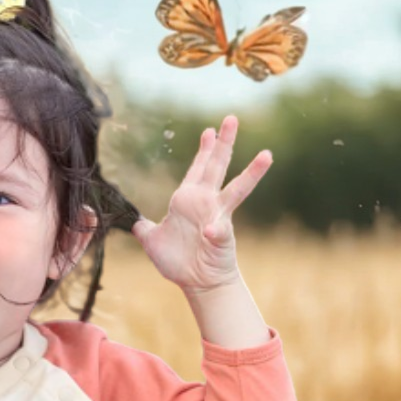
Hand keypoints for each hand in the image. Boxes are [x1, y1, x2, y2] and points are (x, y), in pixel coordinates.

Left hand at [131, 115, 270, 292]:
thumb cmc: (178, 262)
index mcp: (187, 200)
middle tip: (231, 118)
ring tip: (266, 154)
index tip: (208, 130)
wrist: (196, 282)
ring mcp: (217, 217)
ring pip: (235, 190)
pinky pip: (218, 231)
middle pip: (216, 168)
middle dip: (223, 144)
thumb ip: (143, 228)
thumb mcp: (152, 242)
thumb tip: (134, 222)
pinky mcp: (222, 236)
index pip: (196, 170)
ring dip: (251, 173)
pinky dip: (214, 232)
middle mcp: (205, 203)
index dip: (202, 151)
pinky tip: (211, 232)